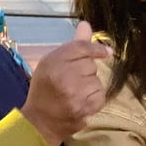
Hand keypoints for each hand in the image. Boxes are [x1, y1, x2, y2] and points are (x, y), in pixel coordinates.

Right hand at [20, 21, 111, 145]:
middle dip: (86, 71)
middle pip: (90, 64)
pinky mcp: (84, 108)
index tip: (106, 52)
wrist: (40, 122)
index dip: (96, 48)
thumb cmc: (45, 88)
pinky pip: (100, 95)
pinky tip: (81, 101)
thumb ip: (73, 45)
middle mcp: (63, 76)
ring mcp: (75, 93)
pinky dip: (94, 98)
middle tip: (72, 80)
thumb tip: (86, 24)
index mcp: (53, 62)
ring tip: (75, 92)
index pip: (82, 47)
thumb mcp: (51, 62)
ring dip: (90, 85)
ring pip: (96, 80)